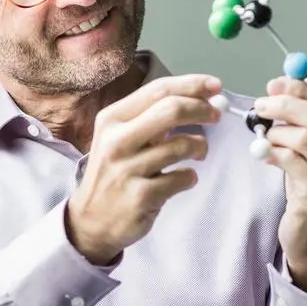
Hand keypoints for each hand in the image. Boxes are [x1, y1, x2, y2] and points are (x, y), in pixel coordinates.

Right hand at [66, 74, 222, 264]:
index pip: (157, 90)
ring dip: (200, 146)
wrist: (90, 220)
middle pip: (171, 110)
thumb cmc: (113, 174)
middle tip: (216, 116)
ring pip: (181, 145)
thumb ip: (151, 118)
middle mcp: (116, 140)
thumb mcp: (119, 138)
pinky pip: (181, 178)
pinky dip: (190, 177)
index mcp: (112, 119)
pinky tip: (184, 179)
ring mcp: (127, 169)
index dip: (192, 84)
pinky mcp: (140, 196)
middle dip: (201, 110)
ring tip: (199, 152)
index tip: (215, 86)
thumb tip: (198, 99)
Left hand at [254, 77, 306, 294]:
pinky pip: (291, 161)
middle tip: (261, 105)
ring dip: (276, 132)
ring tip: (265, 136)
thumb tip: (280, 84)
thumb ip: (304, 118)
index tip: (275, 85)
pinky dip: (272, 152)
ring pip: (304, 138)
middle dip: (285, 106)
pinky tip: (265, 154)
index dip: (301, 90)